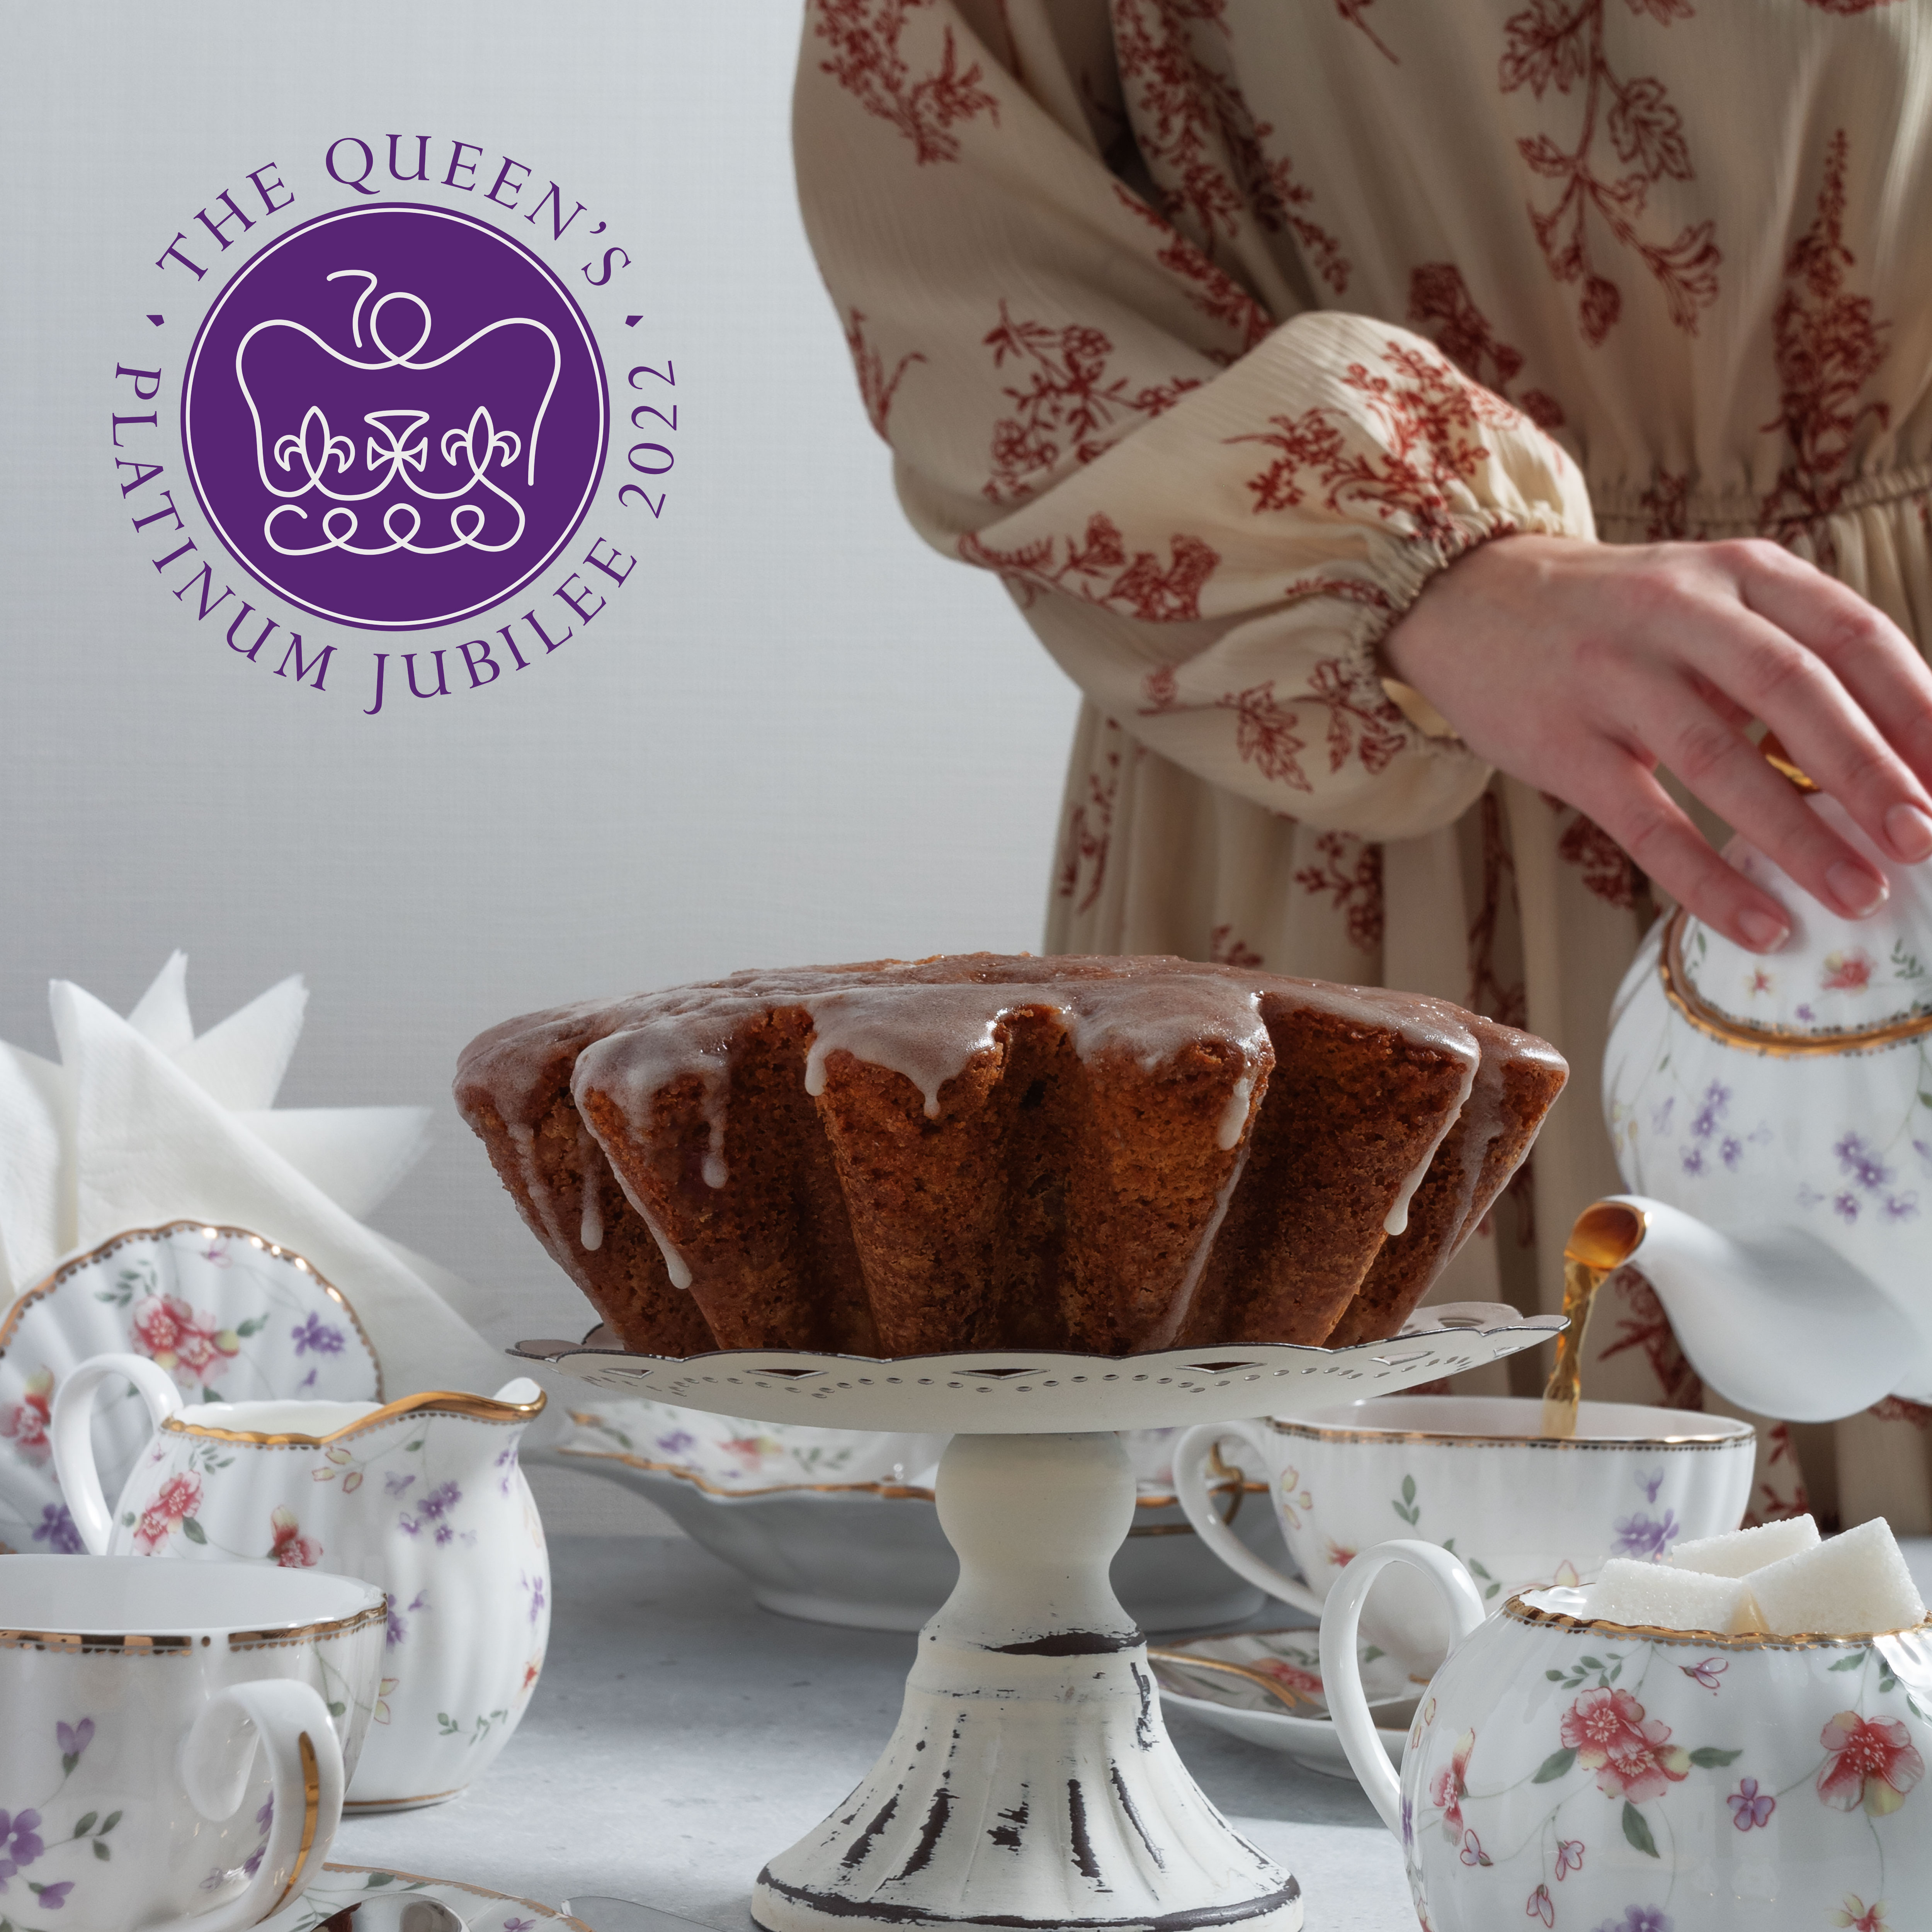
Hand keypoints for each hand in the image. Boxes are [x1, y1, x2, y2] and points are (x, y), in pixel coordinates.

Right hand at [1380, 534, 1931, 950]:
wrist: (1467, 599)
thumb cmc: (1612, 616)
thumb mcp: (1709, 599)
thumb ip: (1789, 653)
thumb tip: (1900, 755)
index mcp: (1738, 574)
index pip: (1852, 635)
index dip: (1917, 708)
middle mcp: (1679, 612)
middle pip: (1794, 691)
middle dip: (1870, 773)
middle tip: (1923, 840)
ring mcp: (1612, 677)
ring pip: (1719, 759)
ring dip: (1797, 835)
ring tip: (1858, 894)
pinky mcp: (1561, 744)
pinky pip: (1645, 821)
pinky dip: (1705, 878)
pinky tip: (1758, 923)